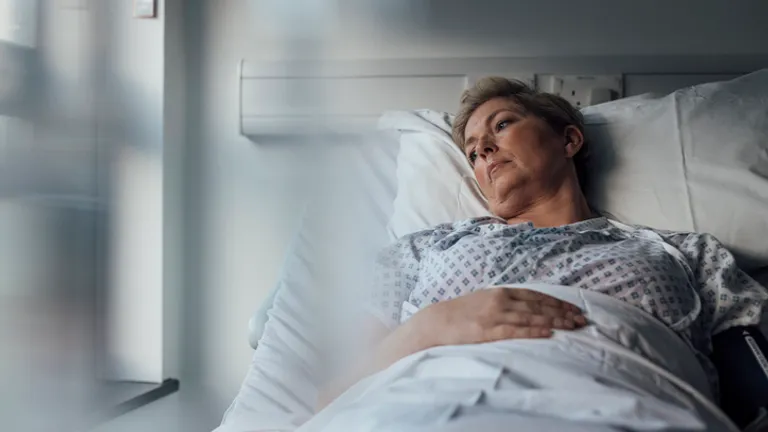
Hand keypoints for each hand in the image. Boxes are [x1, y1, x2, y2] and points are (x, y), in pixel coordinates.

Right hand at [407, 287, 586, 347]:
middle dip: (562, 313)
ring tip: (572, 327)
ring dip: (554, 322)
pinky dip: (533, 331)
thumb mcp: (485, 301)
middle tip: (581, 320)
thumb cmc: (461, 313)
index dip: (557, 302)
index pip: (536, 295)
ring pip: (531, 317)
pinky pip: (515, 331)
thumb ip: (505, 302)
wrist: (435, 322)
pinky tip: (548, 334)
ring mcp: (494, 315)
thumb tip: (528, 308)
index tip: (574, 309)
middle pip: (538, 306)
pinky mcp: (488, 331)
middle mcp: (501, 300)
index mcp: (501, 292)